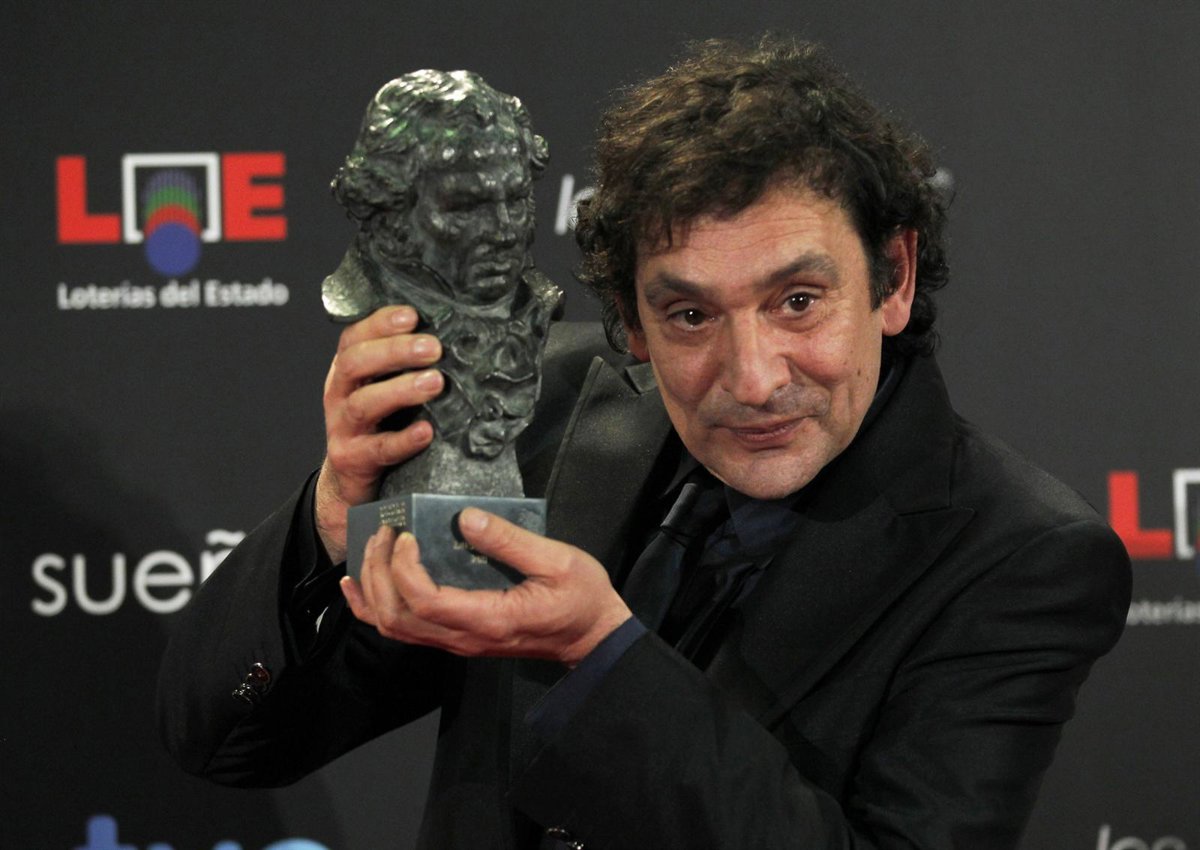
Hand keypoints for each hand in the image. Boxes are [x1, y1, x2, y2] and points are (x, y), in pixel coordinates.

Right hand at [315, 305, 444, 562]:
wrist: (351, 480)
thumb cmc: (379, 425)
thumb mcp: (384, 388)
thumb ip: (405, 366)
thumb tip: (456, 337)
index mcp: (347, 371)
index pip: (354, 338)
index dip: (380, 323)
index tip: (412, 316)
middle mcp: (339, 394)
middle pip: (356, 364)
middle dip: (394, 352)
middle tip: (433, 348)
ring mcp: (343, 428)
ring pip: (364, 404)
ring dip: (400, 390)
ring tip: (435, 383)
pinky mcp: (353, 460)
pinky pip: (379, 449)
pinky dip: (403, 440)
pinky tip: (426, 432)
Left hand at [340, 508, 632, 667]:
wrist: (591, 637)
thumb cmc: (581, 598)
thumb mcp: (558, 561)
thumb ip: (510, 541)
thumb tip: (466, 518)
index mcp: (488, 618)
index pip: (424, 602)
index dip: (404, 569)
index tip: (406, 535)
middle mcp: (464, 637)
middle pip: (398, 617)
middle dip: (379, 573)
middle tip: (384, 533)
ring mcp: (457, 641)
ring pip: (394, 627)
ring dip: (372, 591)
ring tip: (369, 551)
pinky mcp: (457, 637)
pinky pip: (405, 630)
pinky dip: (376, 608)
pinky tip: (362, 585)